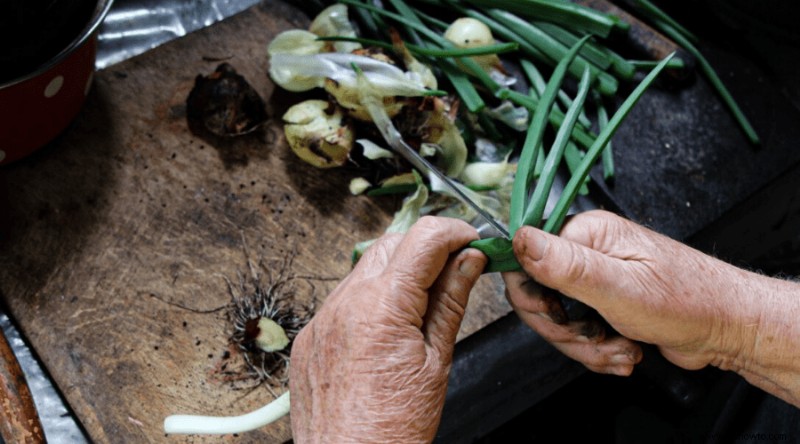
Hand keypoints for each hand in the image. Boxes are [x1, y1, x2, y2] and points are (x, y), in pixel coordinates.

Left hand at [289, 216, 485, 442]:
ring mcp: (322, 319)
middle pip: (391, 243)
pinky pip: (343, 299)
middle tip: (454, 270)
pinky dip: (370, 299)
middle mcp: (345, 303)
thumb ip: (451, 301)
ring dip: (396, 272)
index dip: (454, 232)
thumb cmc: (393, 429)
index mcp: (382, 306)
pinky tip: (388, 327)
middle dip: (426, 248)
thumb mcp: (436, 361)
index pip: (423, 239)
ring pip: (364, 268)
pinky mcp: (310, 336)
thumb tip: (469, 262)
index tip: (471, 242)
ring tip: (421, 305)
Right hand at [504, 210, 758, 374]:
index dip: (534, 297)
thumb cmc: (688, 301)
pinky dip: (597, 349)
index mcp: (587, 233)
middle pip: (539, 296)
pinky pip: (577, 331)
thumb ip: (566, 265)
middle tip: (595, 339)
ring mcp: (595, 277)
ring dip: (586, 345)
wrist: (727, 326)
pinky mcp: (602, 301)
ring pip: (558, 320)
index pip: (526, 261)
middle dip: (565, 330)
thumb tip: (520, 239)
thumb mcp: (621, 286)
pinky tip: (622, 351)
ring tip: (620, 348)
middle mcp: (588, 250)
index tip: (555, 318)